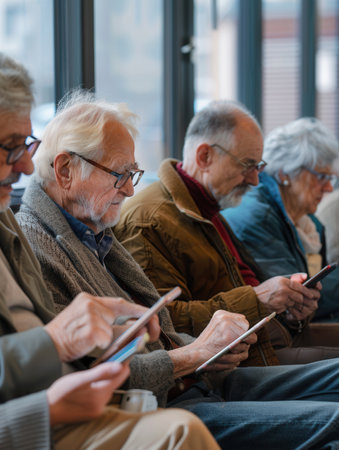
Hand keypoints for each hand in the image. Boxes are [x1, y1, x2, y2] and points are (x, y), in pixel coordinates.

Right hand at [44, 292, 159, 361]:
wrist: (44, 346)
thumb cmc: (67, 336)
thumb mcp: (85, 321)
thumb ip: (107, 321)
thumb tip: (137, 327)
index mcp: (89, 300)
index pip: (120, 302)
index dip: (138, 309)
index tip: (154, 314)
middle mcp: (90, 304)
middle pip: (122, 314)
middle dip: (141, 324)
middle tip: (153, 334)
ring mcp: (90, 316)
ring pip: (113, 332)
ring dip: (108, 341)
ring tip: (91, 341)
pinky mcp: (91, 331)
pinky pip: (106, 342)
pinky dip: (101, 348)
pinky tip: (86, 346)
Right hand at [47, 362, 129, 424]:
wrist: (46, 410)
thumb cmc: (61, 393)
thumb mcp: (81, 378)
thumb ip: (101, 372)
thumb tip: (120, 366)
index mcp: (101, 394)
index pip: (122, 375)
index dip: (123, 362)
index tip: (123, 352)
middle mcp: (102, 404)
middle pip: (115, 382)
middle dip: (112, 371)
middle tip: (107, 359)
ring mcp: (96, 409)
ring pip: (107, 389)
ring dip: (104, 379)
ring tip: (95, 371)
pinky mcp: (91, 412)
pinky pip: (100, 396)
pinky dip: (98, 388)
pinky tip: (89, 383)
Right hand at [169, 310, 255, 376]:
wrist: (195, 355)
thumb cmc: (207, 346)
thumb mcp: (216, 330)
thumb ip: (230, 328)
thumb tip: (251, 335)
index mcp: (220, 314)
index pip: (242, 320)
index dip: (242, 331)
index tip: (238, 338)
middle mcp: (225, 317)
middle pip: (247, 328)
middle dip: (245, 339)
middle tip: (234, 346)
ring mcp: (227, 326)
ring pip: (248, 340)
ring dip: (242, 349)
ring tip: (231, 353)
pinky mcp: (229, 338)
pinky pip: (245, 349)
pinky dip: (240, 356)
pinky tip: (231, 357)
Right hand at [253, 275, 319, 316]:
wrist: (255, 297)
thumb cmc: (267, 288)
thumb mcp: (278, 279)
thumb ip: (292, 279)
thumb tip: (306, 276)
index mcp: (283, 282)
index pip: (300, 287)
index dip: (307, 291)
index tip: (311, 294)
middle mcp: (283, 290)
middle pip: (299, 297)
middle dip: (300, 299)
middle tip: (300, 299)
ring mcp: (281, 300)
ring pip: (294, 303)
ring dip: (292, 303)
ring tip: (284, 300)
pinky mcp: (279, 307)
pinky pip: (287, 308)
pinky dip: (286, 307)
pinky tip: (279, 303)